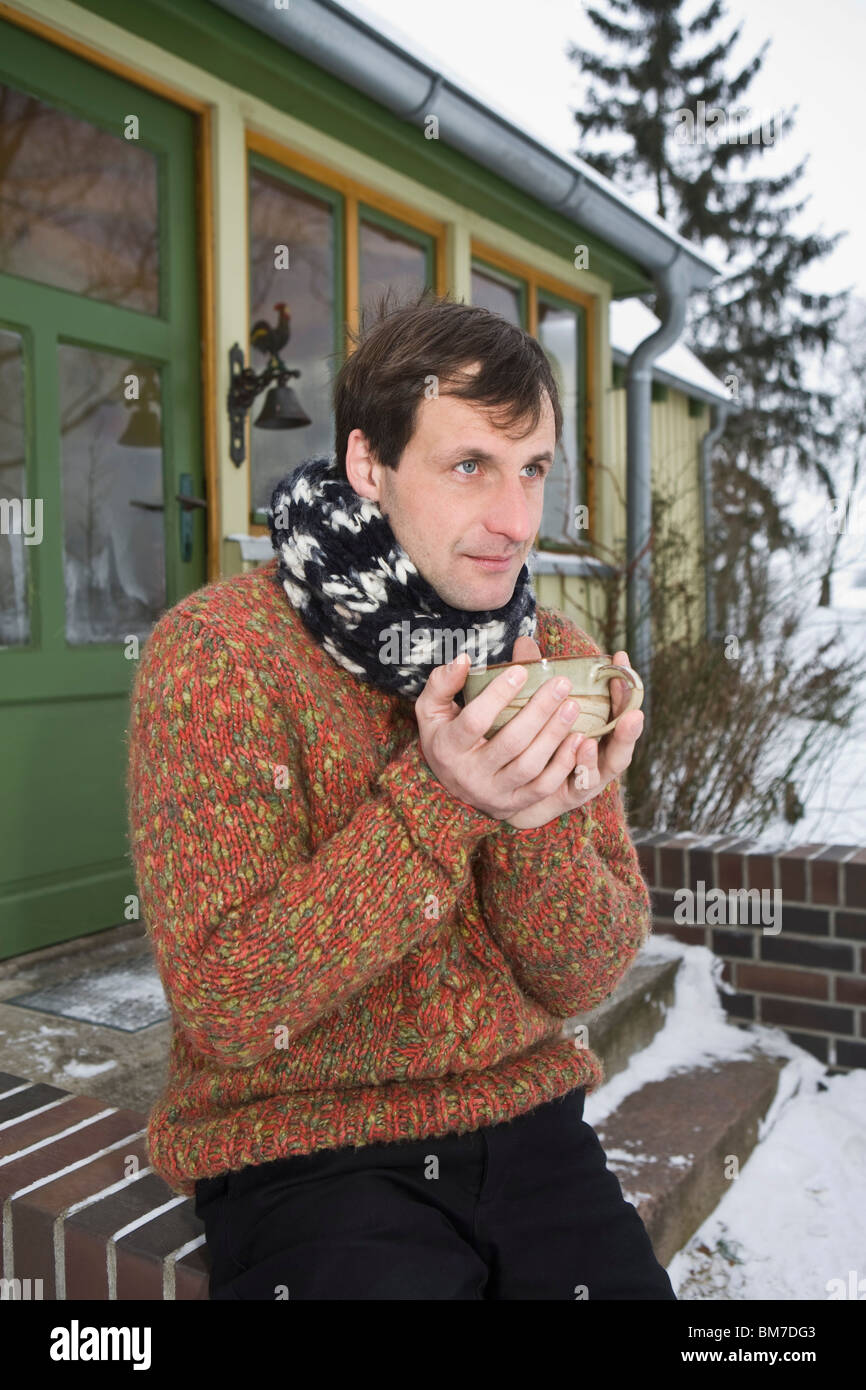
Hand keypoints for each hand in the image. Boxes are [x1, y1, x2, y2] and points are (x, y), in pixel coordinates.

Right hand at [413, 634, 641, 824]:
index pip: (475, 721)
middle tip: (561, 684)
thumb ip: (442, 684)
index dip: (498, 696)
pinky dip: (563, 764)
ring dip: (554, 735)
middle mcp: (470, 775)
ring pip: (530, 765)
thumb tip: (463, 660)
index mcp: (448, 748)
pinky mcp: (515, 803)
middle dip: (539, 711)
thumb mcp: (432, 710)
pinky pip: (543, 787)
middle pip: (510, 743)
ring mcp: (494, 793)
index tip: (521, 671)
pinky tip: (578, 739)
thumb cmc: (445, 737)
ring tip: (573, 706)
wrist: (448, 788)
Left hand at [504, 641, 644, 827]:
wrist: (510, 791)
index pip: (616, 702)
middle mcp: (600, 752)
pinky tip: (584, 747)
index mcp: (596, 728)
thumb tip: (525, 641)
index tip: (620, 656)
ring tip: (626, 719)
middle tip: (636, 693)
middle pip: (625, 731)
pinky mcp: (573, 795)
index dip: (622, 679)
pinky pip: (584, 782)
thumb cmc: (527, 742)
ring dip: (620, 739)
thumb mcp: (531, 707)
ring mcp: (591, 775)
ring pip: (614, 760)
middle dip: (632, 709)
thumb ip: (533, 677)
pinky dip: (586, 764)